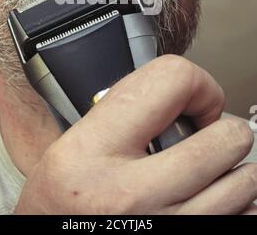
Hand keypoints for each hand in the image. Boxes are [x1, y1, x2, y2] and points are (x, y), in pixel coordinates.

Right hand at [14, 55, 256, 214]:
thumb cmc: (61, 198)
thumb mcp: (74, 141)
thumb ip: (127, 108)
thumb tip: (187, 88)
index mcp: (94, 150)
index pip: (173, 81)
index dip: (199, 85)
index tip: (196, 103)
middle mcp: (129, 196)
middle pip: (225, 139)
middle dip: (224, 131)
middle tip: (206, 137)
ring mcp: (162, 228)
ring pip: (245, 182)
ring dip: (232, 170)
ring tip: (203, 171)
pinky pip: (243, 215)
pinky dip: (236, 204)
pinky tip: (205, 198)